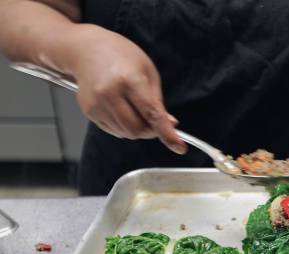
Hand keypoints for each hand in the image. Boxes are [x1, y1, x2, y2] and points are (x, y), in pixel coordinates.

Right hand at [67, 25, 185, 153]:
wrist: (86, 49)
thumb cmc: (120, 56)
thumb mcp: (147, 72)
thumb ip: (158, 102)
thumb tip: (170, 125)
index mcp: (129, 80)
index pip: (151, 113)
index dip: (167, 133)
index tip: (179, 146)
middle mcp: (109, 93)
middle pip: (137, 130)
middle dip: (151, 130)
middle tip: (154, 120)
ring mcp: (96, 103)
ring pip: (126, 133)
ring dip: (137, 128)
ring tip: (134, 107)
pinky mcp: (89, 111)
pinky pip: (113, 130)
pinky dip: (123, 126)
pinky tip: (121, 108)